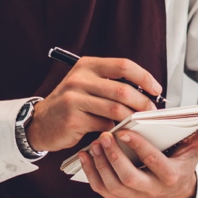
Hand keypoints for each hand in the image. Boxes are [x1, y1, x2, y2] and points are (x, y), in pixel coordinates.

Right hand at [26, 57, 163, 152]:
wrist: (41, 122)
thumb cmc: (71, 103)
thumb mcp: (87, 84)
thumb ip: (111, 84)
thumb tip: (145, 92)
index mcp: (87, 66)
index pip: (123, 66)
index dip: (144, 77)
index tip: (156, 89)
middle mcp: (79, 79)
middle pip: (122, 90)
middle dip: (142, 102)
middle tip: (150, 111)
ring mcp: (74, 99)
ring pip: (115, 109)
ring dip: (132, 118)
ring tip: (139, 122)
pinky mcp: (73, 119)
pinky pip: (104, 125)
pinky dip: (116, 130)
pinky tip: (120, 132)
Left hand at [78, 112, 197, 197]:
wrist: (175, 193)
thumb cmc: (183, 165)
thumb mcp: (196, 149)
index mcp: (170, 175)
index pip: (153, 162)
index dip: (138, 147)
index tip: (125, 131)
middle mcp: (151, 190)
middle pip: (128, 178)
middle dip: (114, 157)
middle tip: (104, 137)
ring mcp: (134, 197)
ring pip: (112, 186)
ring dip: (100, 165)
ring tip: (93, 144)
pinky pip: (103, 190)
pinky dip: (91, 174)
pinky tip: (85, 156)